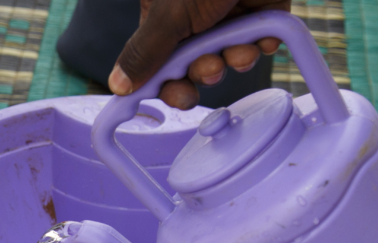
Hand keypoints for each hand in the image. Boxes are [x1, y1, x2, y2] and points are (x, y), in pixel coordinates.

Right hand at [109, 0, 289, 108]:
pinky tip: (260, 37)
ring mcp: (227, 14)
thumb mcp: (170, 12)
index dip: (165, 83)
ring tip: (239, 50)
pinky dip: (260, 44)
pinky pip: (258, 41)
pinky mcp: (261, 10)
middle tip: (210, 71)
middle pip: (193, 66)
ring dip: (233, 60)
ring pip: (227, 56)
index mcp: (162, 16)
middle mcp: (193, 18)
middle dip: (203, 73)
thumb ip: (145, 51)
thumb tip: (116, 85)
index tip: (174, 96)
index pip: (157, 61)